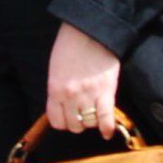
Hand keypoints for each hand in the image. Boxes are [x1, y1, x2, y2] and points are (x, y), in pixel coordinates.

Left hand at [45, 22, 119, 140]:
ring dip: (92, 122)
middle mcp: (70, 96)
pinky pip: (106, 119)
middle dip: (78, 122)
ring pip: (89, 124)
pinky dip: (107, 128)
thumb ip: (58, 89)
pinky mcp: (106, 92)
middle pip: (74, 125)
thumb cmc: (71, 46)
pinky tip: (107, 132)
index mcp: (55, 89)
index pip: (56, 121)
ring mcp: (88, 95)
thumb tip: (62, 107)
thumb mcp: (56, 68)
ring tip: (94, 113)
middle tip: (82, 113)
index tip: (68, 118)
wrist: (90, 31)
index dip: (63, 122)